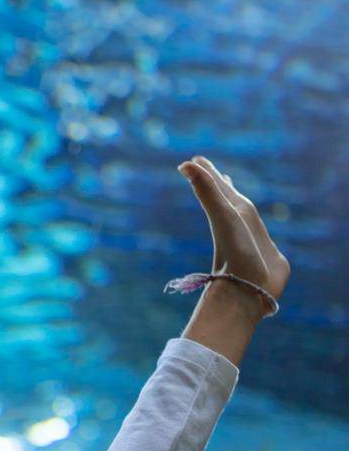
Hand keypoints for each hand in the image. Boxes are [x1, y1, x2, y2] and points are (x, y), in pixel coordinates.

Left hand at [178, 155, 290, 312]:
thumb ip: (207, 190)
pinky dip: (259, 233)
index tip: (195, 160)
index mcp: (230, 213)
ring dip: (239, 208)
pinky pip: (262, 240)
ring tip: (234, 197)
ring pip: (244, 218)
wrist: (247, 291)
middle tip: (214, 172)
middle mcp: (239, 226)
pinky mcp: (268, 258)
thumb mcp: (222, 215)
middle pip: (229, 200)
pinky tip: (259, 237)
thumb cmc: (235, 252)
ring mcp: (253, 241)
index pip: (216, 188)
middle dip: (222, 186)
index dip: (208, 173)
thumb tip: (183, 164)